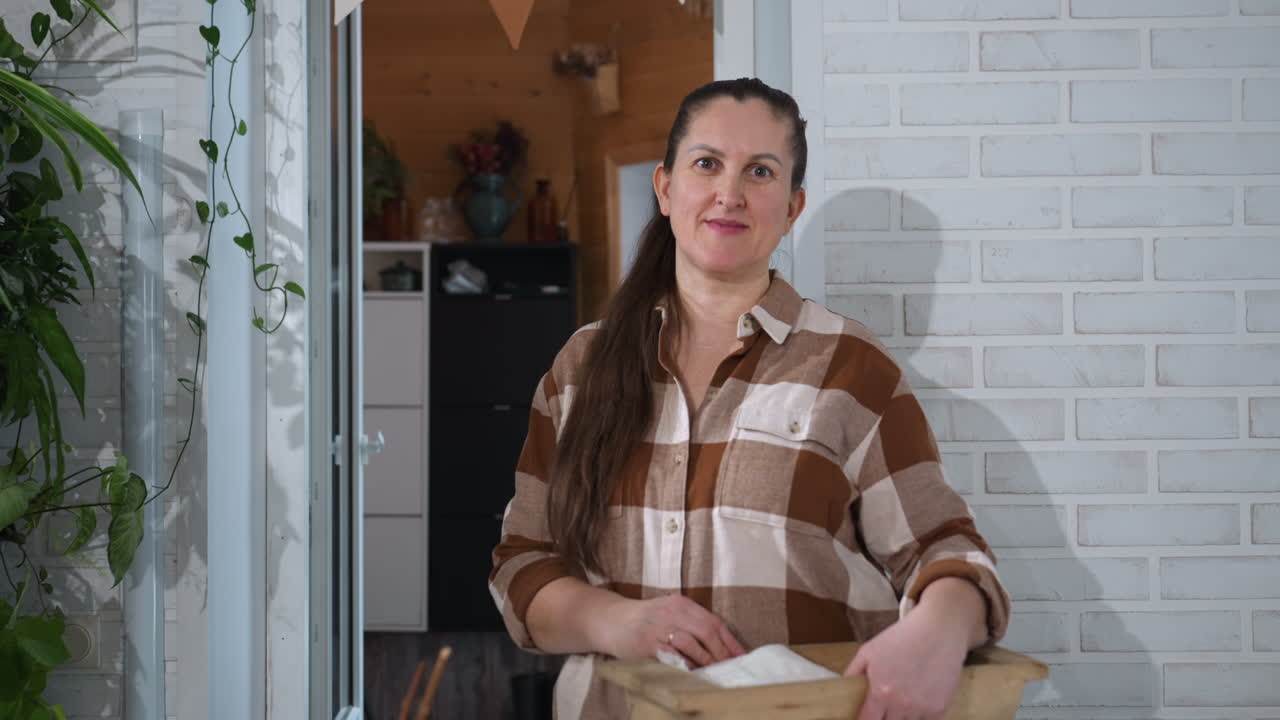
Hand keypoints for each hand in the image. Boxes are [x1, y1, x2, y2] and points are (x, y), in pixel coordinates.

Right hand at [600, 593, 745, 666]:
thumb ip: (693, 624)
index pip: (714, 622)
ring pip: (690, 642)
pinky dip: (682, 663)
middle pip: (706, 632)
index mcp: (682, 604)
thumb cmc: (647, 620)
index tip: (742, 657)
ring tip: (715, 672)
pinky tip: (691, 671)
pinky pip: (669, 654)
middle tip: (731, 669)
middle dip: (721, 653)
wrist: (612, 620)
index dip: (730, 642)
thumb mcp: (671, 613)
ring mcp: (658, 627)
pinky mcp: (645, 642)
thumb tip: (722, 648)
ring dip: (705, 659)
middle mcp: (672, 612)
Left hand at [843, 607, 969, 719]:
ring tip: (901, 700)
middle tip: (883, 705)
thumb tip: (842, 689)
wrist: (937, 629)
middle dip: (883, 717)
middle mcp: (902, 704)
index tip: (864, 716)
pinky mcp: (940, 708)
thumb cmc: (902, 637)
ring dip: (902, 717)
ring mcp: (923, 708)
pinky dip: (920, 717)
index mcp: (882, 691)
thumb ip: (852, 673)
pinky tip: (916, 704)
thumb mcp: (868, 651)